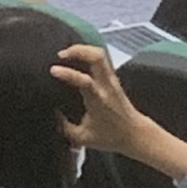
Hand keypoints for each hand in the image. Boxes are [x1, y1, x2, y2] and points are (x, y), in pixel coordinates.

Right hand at [54, 42, 186, 175]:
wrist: (135, 133)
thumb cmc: (110, 137)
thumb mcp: (82, 138)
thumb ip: (64, 127)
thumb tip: (51, 113)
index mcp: (99, 101)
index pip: (85, 82)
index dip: (68, 74)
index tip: (53, 70)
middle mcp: (107, 86)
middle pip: (98, 58)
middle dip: (78, 50)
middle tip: (60, 55)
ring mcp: (112, 80)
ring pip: (102, 55)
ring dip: (83, 49)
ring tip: (66, 53)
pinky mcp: (114, 78)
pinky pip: (102, 59)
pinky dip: (88, 54)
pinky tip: (76, 57)